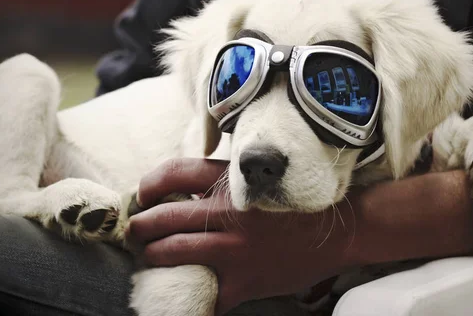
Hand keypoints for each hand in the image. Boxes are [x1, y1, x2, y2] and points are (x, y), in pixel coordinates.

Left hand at [127, 158, 355, 314]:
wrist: (338, 231)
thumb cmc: (295, 205)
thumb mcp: (261, 182)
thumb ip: (225, 184)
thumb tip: (186, 191)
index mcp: (231, 185)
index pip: (174, 173)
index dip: (149, 184)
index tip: (142, 196)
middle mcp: (227, 215)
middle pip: (164, 217)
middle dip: (140, 226)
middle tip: (133, 233)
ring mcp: (234, 250)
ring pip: (173, 253)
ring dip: (150, 256)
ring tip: (146, 257)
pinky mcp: (244, 281)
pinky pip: (204, 295)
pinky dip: (185, 298)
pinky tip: (175, 297)